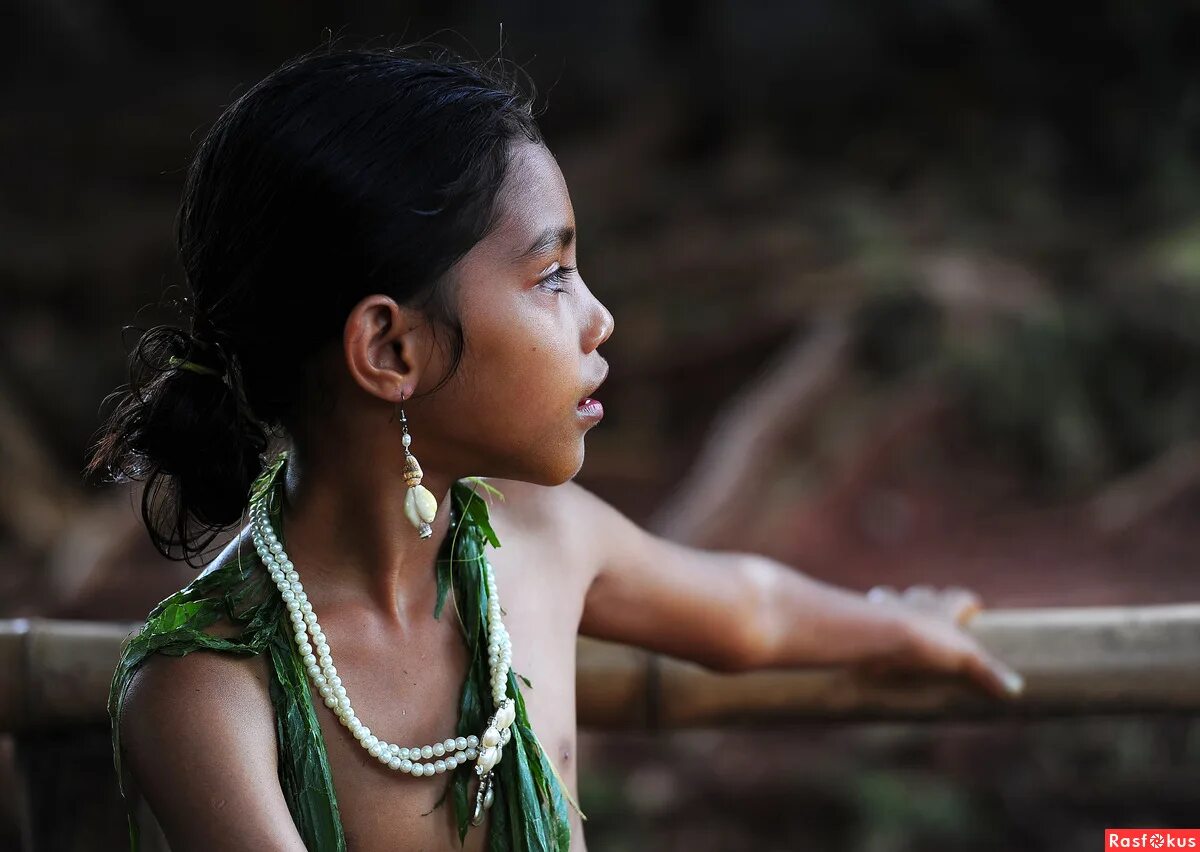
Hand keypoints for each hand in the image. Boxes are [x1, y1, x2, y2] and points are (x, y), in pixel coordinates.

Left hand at [862, 584, 1024, 698]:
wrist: (883, 635)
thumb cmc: (927, 643)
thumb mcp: (965, 658)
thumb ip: (989, 672)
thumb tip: (1016, 688)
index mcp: (943, 609)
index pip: (960, 597)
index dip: (966, 603)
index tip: (973, 609)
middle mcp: (916, 603)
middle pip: (924, 593)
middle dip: (927, 600)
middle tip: (930, 615)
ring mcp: (888, 608)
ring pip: (889, 596)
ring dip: (890, 604)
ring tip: (890, 621)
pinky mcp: (865, 620)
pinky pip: (862, 614)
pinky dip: (864, 621)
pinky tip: (863, 634)